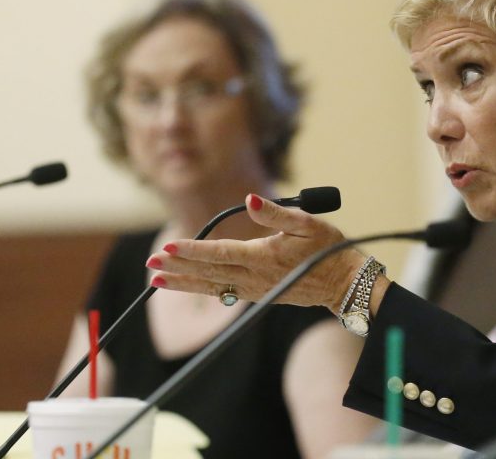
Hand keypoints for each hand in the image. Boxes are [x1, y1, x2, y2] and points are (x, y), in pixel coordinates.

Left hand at [146, 194, 365, 312]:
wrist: (345, 284)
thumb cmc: (329, 250)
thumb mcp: (307, 224)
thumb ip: (276, 213)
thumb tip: (250, 200)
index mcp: (264, 257)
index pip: (219, 253)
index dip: (191, 251)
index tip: (167, 248)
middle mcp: (255, 277)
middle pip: (208, 272)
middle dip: (177, 268)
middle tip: (150, 266)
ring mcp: (256, 289)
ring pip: (212, 286)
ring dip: (184, 283)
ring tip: (158, 281)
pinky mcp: (260, 295)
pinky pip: (224, 292)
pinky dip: (203, 288)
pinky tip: (189, 284)